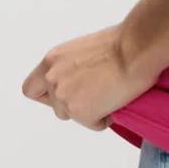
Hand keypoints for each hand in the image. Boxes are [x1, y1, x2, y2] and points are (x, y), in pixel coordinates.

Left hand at [22, 27, 152, 130]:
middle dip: (71, 105)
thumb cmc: (123, 43)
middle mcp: (52, 79)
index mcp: (52, 60)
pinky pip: (94, 124)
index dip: (47, 94)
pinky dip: (106, 119)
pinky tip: (118, 102)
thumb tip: (84, 80)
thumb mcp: (85, 49)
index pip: (32, 88)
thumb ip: (73, 67)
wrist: (136, 49)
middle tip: (93, 97)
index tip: (65, 93)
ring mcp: (64, 97)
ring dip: (89, 111)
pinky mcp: (81, 112)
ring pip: (72, 116)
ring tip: (110, 97)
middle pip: (54, 106)